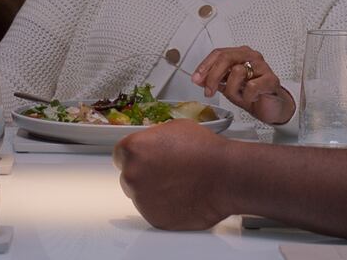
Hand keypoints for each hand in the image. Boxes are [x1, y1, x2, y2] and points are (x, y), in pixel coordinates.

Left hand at [113, 120, 230, 229]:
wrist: (225, 176)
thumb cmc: (206, 151)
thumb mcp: (175, 128)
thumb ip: (153, 138)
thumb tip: (151, 144)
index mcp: (133, 149)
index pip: (121, 154)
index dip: (137, 156)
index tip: (146, 158)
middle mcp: (132, 175)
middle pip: (129, 175)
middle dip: (144, 174)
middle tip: (167, 171)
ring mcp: (141, 199)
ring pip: (140, 194)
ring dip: (153, 191)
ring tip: (178, 183)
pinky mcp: (154, 218)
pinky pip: (153, 211)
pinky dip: (163, 206)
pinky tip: (180, 196)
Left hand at [190, 46, 294, 124]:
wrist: (271, 108)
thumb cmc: (252, 94)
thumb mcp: (228, 87)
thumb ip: (214, 81)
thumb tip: (198, 79)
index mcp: (240, 54)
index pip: (218, 53)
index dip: (205, 66)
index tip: (196, 78)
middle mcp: (251, 56)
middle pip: (225, 58)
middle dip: (213, 76)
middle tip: (209, 91)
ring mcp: (263, 67)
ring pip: (237, 72)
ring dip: (233, 90)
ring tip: (240, 96)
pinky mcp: (271, 80)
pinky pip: (251, 87)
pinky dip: (247, 97)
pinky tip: (251, 99)